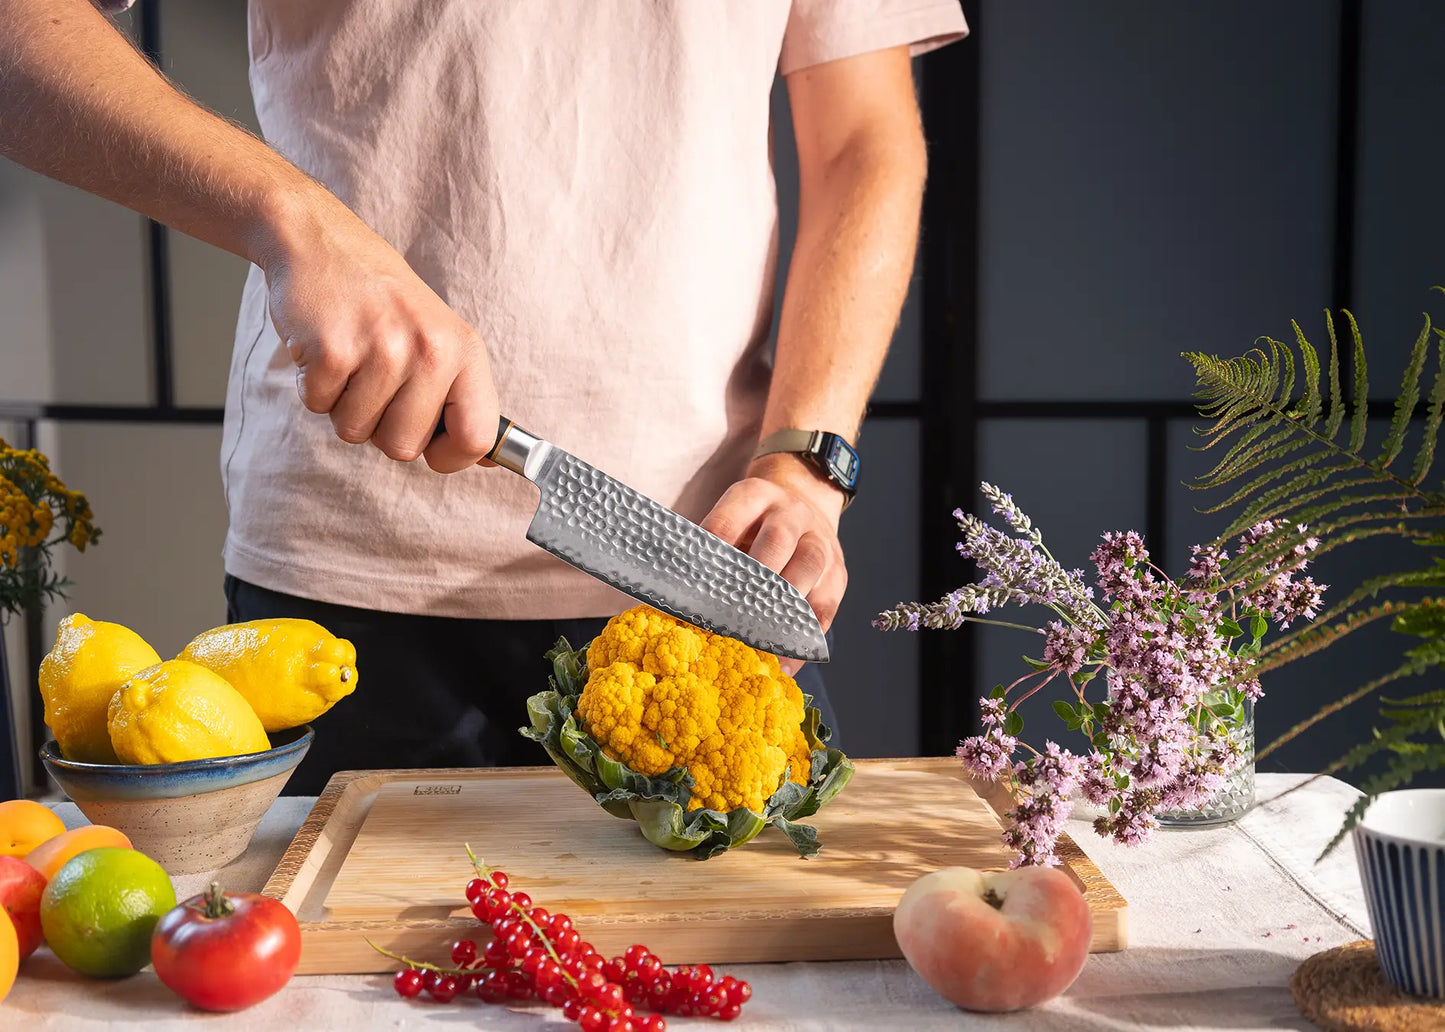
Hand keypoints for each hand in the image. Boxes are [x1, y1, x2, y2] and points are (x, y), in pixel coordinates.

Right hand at [257, 197, 500, 472]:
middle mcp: (430, 349)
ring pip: (355, 431)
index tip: (432, 448)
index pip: (477, 437)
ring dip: (343, 404)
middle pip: (403, 448)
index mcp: (464, 350)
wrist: (320, 241)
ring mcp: (382, 348)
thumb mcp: (439, 337)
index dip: (450, 457)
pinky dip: (314, 385)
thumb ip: (461, 396)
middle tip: (373, 379)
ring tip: (350, 358)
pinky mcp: (332, 349)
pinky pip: (319, 406)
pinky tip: (324, 347)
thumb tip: (487, 458)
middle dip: (380, 426)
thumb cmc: (382, 300)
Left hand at [700, 454, 847, 673]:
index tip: (694, 590)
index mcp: (754, 496)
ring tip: (758, 640)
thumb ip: (705, 554)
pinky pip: (826, 605)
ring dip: (782, 606)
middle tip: (727, 617)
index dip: (712, 554)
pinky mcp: (837, 572)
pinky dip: (805, 635)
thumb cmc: (751, 525)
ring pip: (807, 568)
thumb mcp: (730, 520)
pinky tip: (785, 662)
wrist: (804, 502)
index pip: (728, 521)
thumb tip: (667, 605)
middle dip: (752, 579)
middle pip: (776, 541)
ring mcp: (819, 541)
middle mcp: (790, 514)